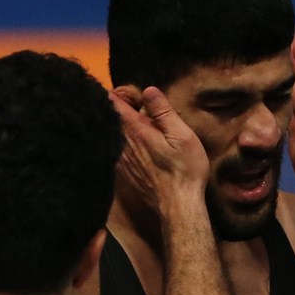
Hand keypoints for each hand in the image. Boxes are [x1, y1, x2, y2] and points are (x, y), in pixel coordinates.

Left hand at [112, 86, 208, 213]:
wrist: (178, 205)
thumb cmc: (184, 170)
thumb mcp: (181, 135)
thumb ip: (163, 111)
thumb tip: (148, 90)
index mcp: (135, 129)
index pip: (113, 102)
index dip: (120, 93)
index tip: (133, 95)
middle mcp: (121, 143)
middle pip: (110, 117)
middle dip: (120, 109)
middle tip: (138, 107)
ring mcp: (119, 158)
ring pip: (112, 134)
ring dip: (121, 127)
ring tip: (140, 126)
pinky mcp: (122, 171)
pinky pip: (116, 150)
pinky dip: (122, 143)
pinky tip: (139, 147)